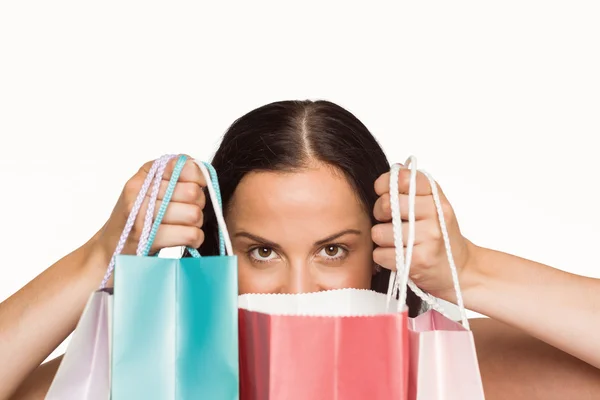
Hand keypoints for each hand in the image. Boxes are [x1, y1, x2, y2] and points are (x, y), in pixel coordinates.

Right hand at [93, 156, 205, 271]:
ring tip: (185, 226)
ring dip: (196, 224)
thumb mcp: (148, 190)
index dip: (198, 178)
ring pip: (194, 214)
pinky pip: (190, 234)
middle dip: (199, 205)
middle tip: (189, 213)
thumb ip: (172, 176)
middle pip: (193, 193)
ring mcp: (141, 214)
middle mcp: (139, 191)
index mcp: (143, 176)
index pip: (184, 166)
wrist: (109, 250)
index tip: (197, 188)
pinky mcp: (147, 237)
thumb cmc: (136, 219)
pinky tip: (187, 239)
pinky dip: (195, 239)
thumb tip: (202, 172)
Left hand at [371, 166, 476, 300]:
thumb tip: (395, 168)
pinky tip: (397, 256)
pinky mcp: (418, 260)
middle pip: (385, 204)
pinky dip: (383, 257)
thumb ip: (414, 188)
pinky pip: (380, 254)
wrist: (459, 270)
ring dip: (381, 239)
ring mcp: (428, 238)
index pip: (402, 179)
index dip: (385, 184)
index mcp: (436, 197)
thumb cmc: (440, 236)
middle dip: (379, 214)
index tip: (382, 192)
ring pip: (379, 232)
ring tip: (397, 242)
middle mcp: (435, 214)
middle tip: (389, 222)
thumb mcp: (434, 206)